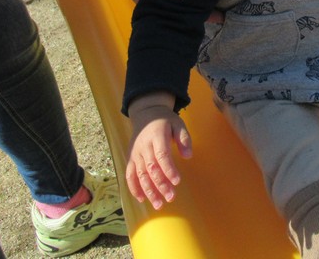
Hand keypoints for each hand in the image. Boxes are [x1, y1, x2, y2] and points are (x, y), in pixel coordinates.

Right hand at [126, 94, 191, 208]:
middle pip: (151, 168)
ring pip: (140, 175)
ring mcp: (135, 153)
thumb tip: (188, 156)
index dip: (169, 169)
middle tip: (171, 198)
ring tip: (158, 204)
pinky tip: (141, 199)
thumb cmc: (165, 121)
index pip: (162, 155)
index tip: (177, 181)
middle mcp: (143, 147)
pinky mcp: (130, 158)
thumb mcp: (178, 124)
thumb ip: (184, 139)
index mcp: (156, 136)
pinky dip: (133, 188)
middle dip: (160, 185)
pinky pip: (129, 175)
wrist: (146, 114)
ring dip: (149, 191)